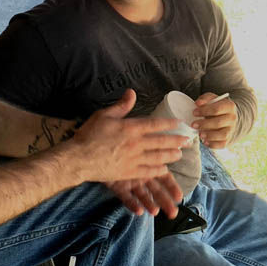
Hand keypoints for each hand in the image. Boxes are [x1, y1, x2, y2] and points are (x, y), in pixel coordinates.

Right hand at [62, 90, 187, 209]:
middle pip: (161, 142)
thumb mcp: (104, 115)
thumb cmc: (89, 135)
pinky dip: (158, 170)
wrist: (78, 158)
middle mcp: (135, 144)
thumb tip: (131, 92)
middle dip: (176, 141)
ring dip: (170, 156)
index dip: (169, 124)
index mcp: (130, 128)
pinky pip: (148, 172)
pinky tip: (164, 169)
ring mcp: (133, 159)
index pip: (155, 124)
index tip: (179, 123)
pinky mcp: (128, 173)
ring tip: (179, 154)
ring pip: (158, 157)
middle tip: (188, 141)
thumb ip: (121, 106)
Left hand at [193, 93, 236, 148]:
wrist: (226, 116)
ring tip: (199, 134)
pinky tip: (205, 141)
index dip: (204, 111)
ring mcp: (231, 130)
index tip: (194, 113)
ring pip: (222, 135)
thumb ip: (205, 99)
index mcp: (229, 106)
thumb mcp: (212, 99)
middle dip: (204, 124)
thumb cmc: (216, 107)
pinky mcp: (228, 139)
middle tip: (193, 124)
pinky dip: (213, 144)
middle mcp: (232, 118)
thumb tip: (198, 103)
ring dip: (209, 135)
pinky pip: (222, 144)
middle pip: (218, 122)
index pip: (217, 109)